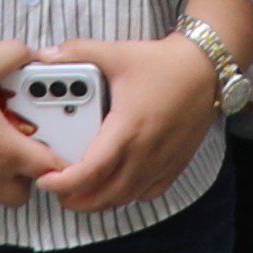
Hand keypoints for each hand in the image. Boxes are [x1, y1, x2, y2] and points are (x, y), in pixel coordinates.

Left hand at [32, 29, 228, 212]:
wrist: (206, 69)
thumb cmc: (163, 64)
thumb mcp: (118, 53)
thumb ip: (79, 52)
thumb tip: (46, 53)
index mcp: (128, 128)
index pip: (92, 170)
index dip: (65, 182)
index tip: (46, 181)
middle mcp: (146, 152)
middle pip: (106, 194)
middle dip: (76, 199)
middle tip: (57, 191)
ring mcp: (162, 162)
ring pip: (126, 197)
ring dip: (100, 200)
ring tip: (80, 191)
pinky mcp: (175, 164)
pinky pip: (149, 193)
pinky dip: (128, 196)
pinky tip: (116, 186)